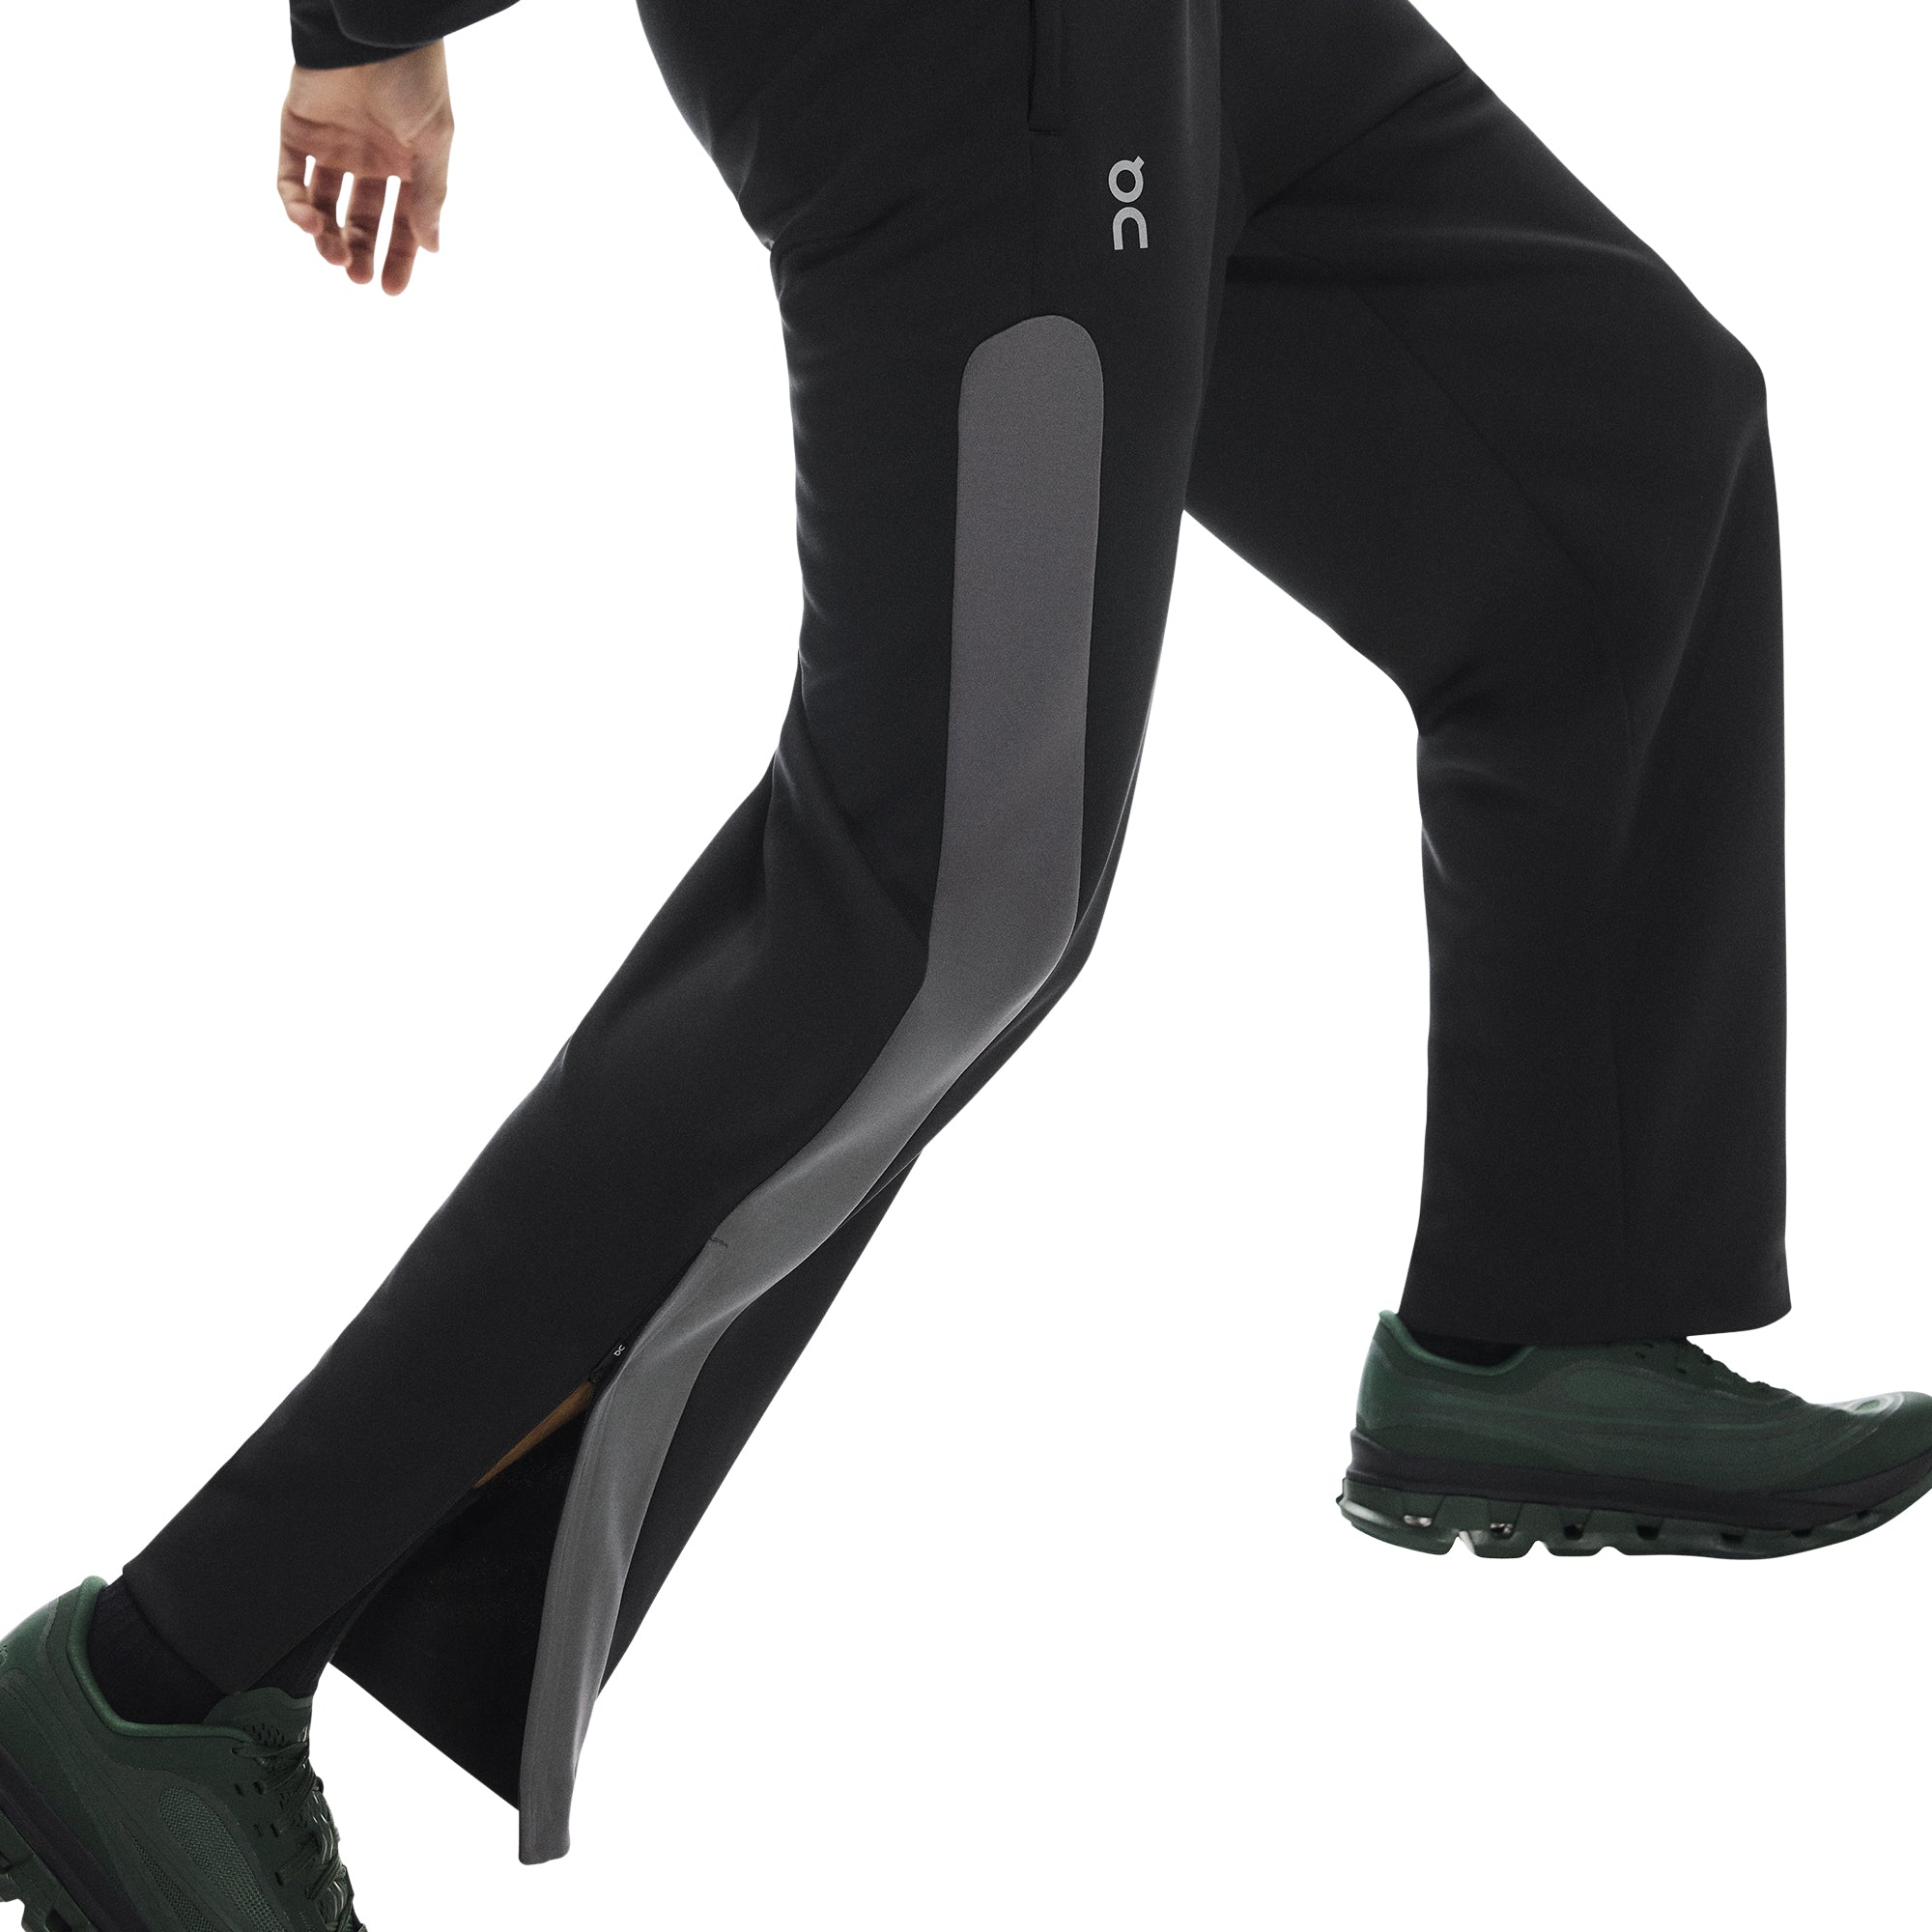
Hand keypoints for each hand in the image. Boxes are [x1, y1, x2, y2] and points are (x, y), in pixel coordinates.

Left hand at [278, 43, 452, 294]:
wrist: (372, 31)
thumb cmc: (413, 81)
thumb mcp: (432, 144)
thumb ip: (429, 196)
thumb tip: (433, 247)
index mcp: (404, 164)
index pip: (400, 222)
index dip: (396, 257)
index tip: (391, 290)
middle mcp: (367, 159)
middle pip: (358, 220)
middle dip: (358, 251)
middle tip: (357, 277)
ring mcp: (331, 146)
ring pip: (322, 206)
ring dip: (325, 236)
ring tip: (333, 253)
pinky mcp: (296, 131)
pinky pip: (289, 178)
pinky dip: (295, 205)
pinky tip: (308, 221)